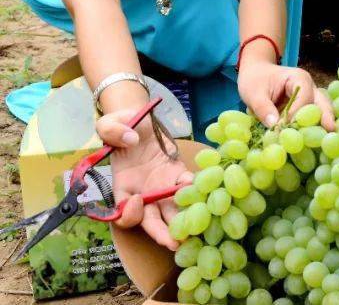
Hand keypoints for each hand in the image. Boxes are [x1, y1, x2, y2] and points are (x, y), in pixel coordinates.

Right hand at [96, 111, 192, 249]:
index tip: (138, 200)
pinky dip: (195, 189)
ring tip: (197, 230)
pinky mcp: (177, 172)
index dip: (129, 213)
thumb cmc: (121, 126)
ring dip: (184, 220)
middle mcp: (143, 192)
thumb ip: (113, 131)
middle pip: (151, 219)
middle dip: (163, 233)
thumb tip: (130, 140)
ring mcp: (161, 185)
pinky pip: (187, 185)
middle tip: (176, 244)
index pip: (123, 212)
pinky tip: (205, 191)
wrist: (140, 119)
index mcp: (123, 187)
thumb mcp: (109, 124)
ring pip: (172, 209)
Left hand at [237, 60, 335, 129]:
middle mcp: (309, 87)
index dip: (297, 113)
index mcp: (298, 78)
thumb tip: (275, 126)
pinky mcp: (305, 106)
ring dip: (322, 123)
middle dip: (326, 116)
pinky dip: (314, 126)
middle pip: (321, 102)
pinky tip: (315, 138)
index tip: (286, 128)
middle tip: (331, 129)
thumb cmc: (255, 80)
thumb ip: (263, 109)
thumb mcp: (253, 94)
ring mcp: (309, 96)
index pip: (304, 97)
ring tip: (328, 137)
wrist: (256, 73)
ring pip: (321, 109)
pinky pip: (313, 116)